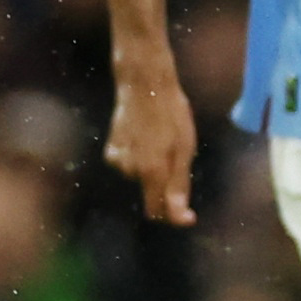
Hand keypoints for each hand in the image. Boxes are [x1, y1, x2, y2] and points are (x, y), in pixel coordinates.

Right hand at [103, 61, 199, 225]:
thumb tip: (179, 214)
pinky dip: (139, 158)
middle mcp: (131, 170)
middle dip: (166, 187)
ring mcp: (118, 160)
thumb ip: (179, 184)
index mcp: (152, 171)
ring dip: (153, 168)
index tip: (189, 215)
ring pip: (141, 178)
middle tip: (179, 158)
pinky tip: (144, 137)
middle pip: (151, 195)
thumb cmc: (171, 112)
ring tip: (162, 140)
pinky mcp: (111, 150)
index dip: (175, 217)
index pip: (159, 211)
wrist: (143, 84)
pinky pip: (129, 165)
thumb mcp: (185, 147)